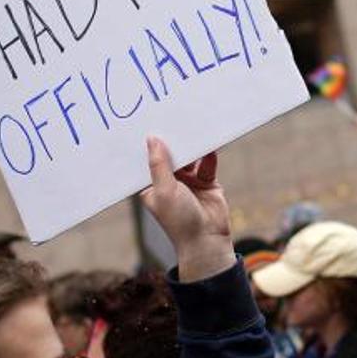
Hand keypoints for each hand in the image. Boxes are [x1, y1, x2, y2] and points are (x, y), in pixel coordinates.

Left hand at [139, 137, 233, 281]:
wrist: (207, 239)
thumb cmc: (178, 220)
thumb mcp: (163, 189)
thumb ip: (159, 164)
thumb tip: (152, 139)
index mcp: (151, 186)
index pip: (147, 161)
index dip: (147, 145)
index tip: (146, 123)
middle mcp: (168, 182)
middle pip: (170, 155)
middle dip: (171, 141)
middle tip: (171, 118)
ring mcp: (188, 181)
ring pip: (189, 157)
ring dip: (192, 147)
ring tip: (192, 129)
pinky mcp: (207, 180)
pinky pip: (207, 162)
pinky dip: (209, 155)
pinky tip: (210, 146)